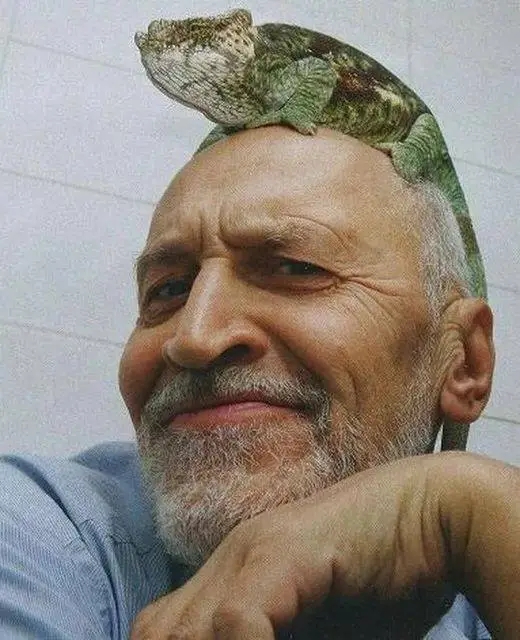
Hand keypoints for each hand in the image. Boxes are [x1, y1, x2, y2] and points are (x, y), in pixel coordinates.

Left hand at [130, 452, 519, 638]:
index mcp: (234, 573)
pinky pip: (237, 620)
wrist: (434, 514)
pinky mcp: (283, 550)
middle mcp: (231, 556)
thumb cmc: (386, 584)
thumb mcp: (321, 634)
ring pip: (179, 632)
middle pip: (157, 633)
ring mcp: (253, 548)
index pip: (163, 632)